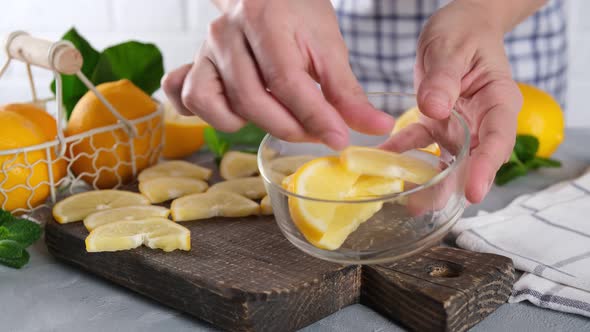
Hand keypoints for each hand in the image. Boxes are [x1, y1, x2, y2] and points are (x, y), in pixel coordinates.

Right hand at [162, 0, 393, 149]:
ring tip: (278, 114)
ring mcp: (204, 51)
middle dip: (290, 126)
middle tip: (317, 130)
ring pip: (215, 105)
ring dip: (251, 122)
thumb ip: (347, 91)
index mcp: (264, 20)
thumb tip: (378, 126)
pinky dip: (210, 114)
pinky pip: (187, 99)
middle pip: (252, 99)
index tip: (340, 139)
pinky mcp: (194, 66)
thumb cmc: (299, 16)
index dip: (315, 117)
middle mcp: (226, 34)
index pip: (287, 81)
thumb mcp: (329, 46)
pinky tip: (236, 112)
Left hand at [412, 0, 523, 202]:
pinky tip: (381, 159)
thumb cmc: (464, 32)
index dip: (486, 168)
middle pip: (473, 160)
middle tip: (426, 205)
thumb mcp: (452, 48)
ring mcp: (459, 126)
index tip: (473, 191)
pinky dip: (401, 153)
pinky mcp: (437, 124)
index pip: (498, 139)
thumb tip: (434, 109)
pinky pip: (418, 143)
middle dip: (452, 186)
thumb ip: (443, 78)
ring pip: (446, 161)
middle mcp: (482, 121)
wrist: (459, 26)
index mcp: (497, 101)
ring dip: (426, 180)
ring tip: (405, 200)